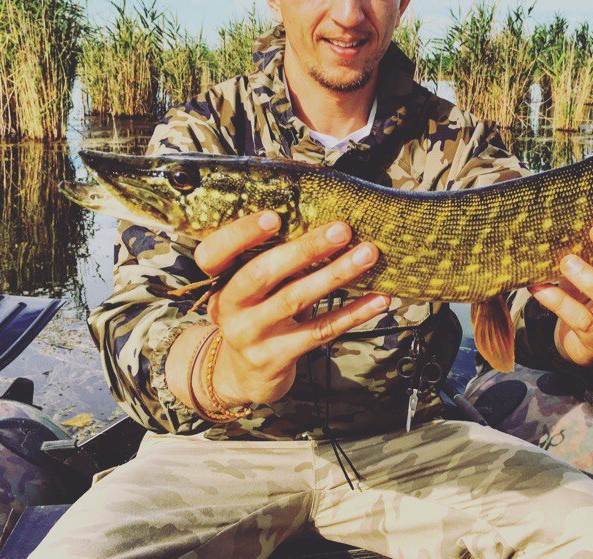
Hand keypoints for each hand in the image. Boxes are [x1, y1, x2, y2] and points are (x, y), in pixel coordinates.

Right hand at [190, 212, 388, 406]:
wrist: (243, 374)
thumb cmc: (256, 312)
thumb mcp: (250, 286)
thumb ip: (271, 257)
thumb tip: (325, 221)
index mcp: (219, 279)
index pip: (213, 252)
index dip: (241, 233)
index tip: (274, 216)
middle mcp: (229, 307)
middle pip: (261, 273)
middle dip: (305, 249)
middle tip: (342, 229)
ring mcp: (251, 335)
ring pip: (295, 299)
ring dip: (335, 274)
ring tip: (367, 254)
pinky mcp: (277, 357)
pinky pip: (320, 330)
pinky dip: (353, 313)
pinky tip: (379, 300)